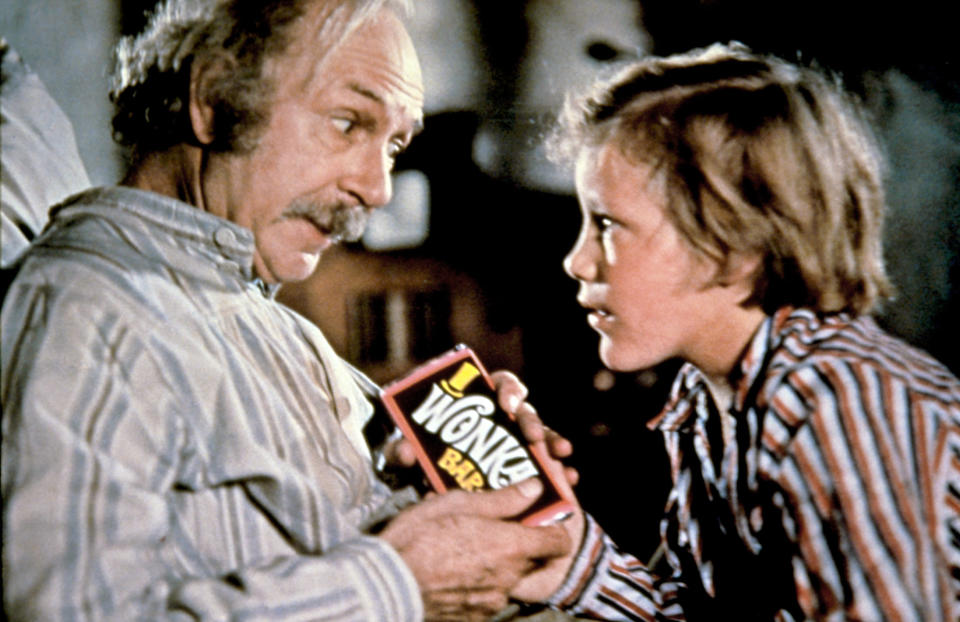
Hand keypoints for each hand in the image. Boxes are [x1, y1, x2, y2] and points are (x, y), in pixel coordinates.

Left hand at [379, 370, 579, 487]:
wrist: (422, 488)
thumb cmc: (416, 458)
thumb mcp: (405, 454)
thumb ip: (400, 451)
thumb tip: (405, 451)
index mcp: (478, 403)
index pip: (500, 384)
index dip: (508, 389)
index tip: (506, 404)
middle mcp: (501, 420)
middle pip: (524, 411)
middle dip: (533, 421)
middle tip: (534, 437)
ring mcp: (514, 444)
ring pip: (541, 437)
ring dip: (553, 443)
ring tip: (562, 458)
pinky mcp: (522, 468)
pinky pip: (546, 465)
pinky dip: (559, 470)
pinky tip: (569, 478)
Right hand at [379, 479, 571, 621]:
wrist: (386, 585)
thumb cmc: (419, 538)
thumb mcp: (458, 505)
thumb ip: (502, 499)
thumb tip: (534, 488)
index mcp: (511, 547)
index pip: (558, 543)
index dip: (551, 530)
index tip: (536, 520)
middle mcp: (508, 578)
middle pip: (532, 560)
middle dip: (519, 545)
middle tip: (492, 529)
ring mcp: (492, 602)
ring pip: (508, 579)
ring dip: (496, 565)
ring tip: (464, 550)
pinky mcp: (474, 618)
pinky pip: (487, 598)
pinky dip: (478, 585)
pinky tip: (453, 573)